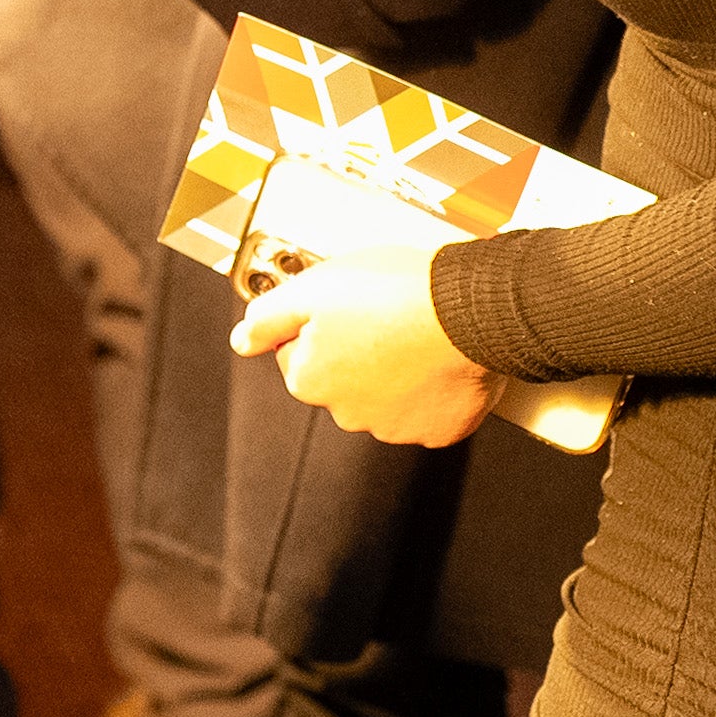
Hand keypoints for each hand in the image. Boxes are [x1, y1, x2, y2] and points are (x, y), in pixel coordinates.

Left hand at [231, 246, 496, 446]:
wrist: (472, 310)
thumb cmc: (397, 293)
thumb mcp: (313, 286)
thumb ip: (268, 317)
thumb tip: (242, 340)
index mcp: (310, 380)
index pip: (298, 351)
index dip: (319, 322)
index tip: (345, 306)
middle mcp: (348, 414)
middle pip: (341, 377)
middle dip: (356, 349)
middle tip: (382, 315)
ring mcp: (396, 426)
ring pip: (385, 395)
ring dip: (394, 370)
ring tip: (414, 333)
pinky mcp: (439, 430)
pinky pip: (428, 409)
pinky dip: (432, 389)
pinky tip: (438, 360)